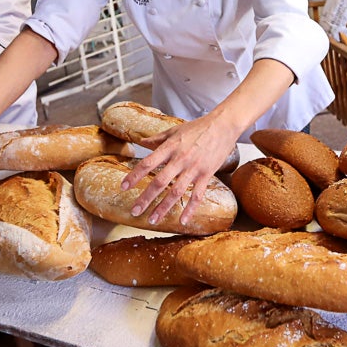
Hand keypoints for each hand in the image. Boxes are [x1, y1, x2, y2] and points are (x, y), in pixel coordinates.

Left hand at [120, 114, 239, 225]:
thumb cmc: (198, 127)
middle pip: (159, 182)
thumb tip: (141, 141)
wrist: (223, 126)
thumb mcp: (175, 130)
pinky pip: (198, 195)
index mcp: (170, 147)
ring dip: (163, 208)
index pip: (147, 163)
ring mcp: (194, 168)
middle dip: (145, 198)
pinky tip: (182, 221)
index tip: (123, 187)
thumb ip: (157, 138)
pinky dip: (190, 209)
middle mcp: (180, 159)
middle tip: (134, 211)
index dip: (134, 176)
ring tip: (152, 220)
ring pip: (176, 192)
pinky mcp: (207, 175)